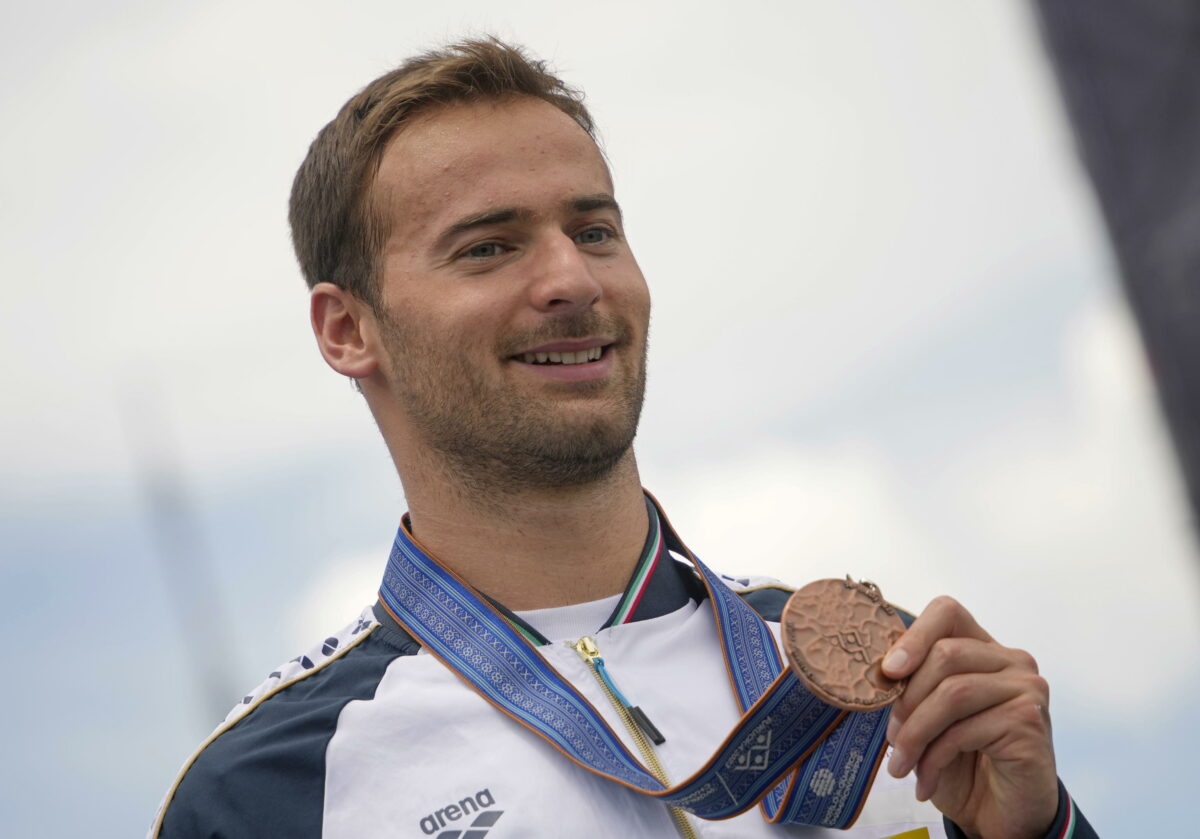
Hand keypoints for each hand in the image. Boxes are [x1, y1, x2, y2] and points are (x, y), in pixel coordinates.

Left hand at [882, 596, 1057, 838]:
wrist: (1002, 815)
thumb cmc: (964, 762)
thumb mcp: (929, 717)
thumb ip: (914, 686)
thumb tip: (881, 669)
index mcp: (984, 649)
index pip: (947, 612)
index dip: (914, 635)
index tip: (888, 670)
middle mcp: (1013, 661)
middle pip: (944, 654)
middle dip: (907, 700)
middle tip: (891, 739)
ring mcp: (1027, 689)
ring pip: (952, 692)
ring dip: (915, 734)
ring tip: (901, 765)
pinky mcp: (1029, 721)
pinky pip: (965, 730)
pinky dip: (934, 758)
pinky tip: (926, 781)